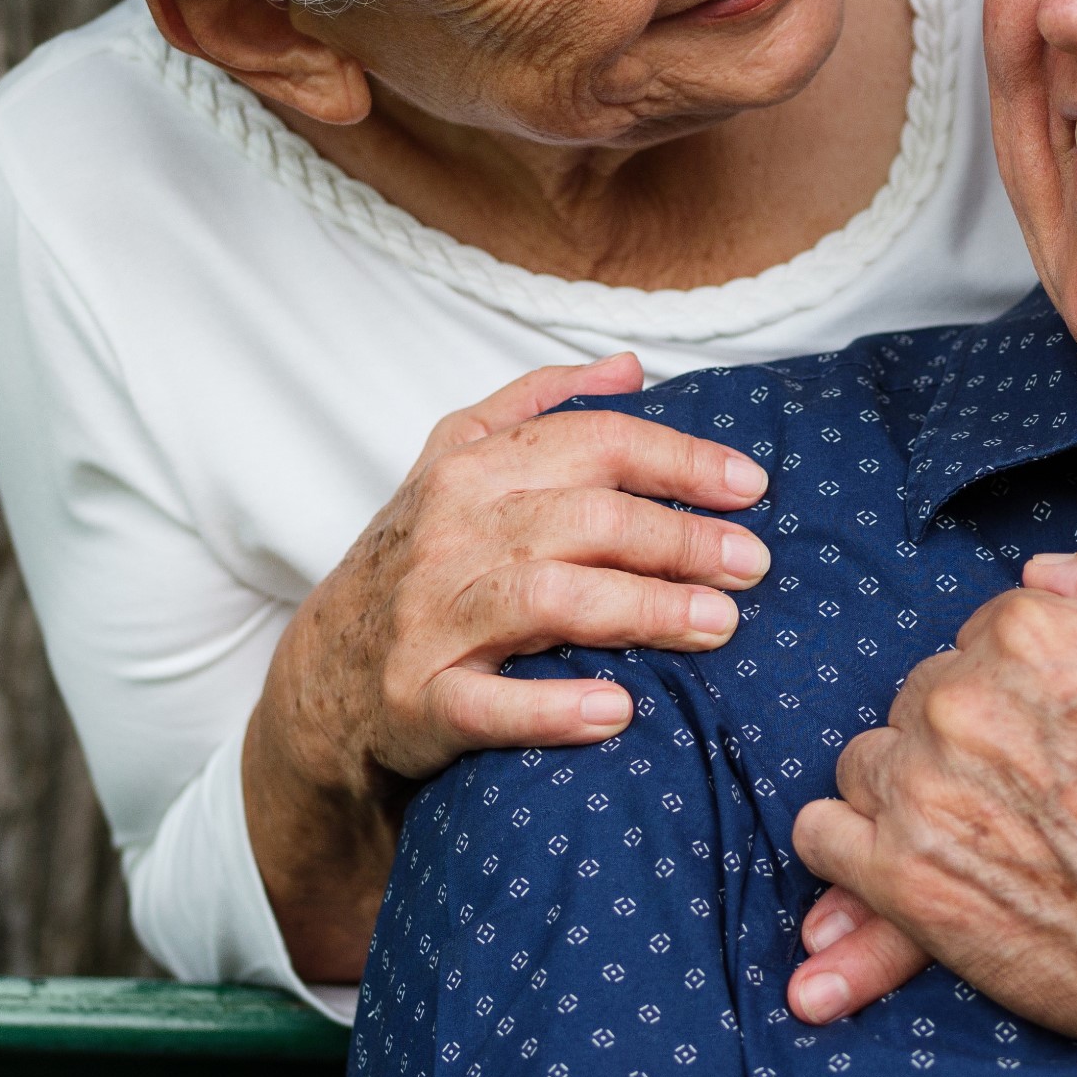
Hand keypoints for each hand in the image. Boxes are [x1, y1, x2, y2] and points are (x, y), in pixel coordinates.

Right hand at [266, 356, 769, 788]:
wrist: (325, 672)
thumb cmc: (418, 558)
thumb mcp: (458, 462)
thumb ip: (540, 405)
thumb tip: (632, 366)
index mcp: (472, 469)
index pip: (592, 442)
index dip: (678, 460)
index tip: (749, 487)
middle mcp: (451, 534)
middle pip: (584, 519)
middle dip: (679, 539)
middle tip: (752, 565)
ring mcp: (431, 617)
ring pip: (546, 599)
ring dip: (640, 610)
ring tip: (717, 625)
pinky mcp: (420, 698)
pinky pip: (488, 704)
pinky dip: (552, 707)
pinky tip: (618, 710)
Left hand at [785, 533, 1076, 1061]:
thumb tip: (1041, 575)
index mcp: (1034, 633)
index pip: (985, 635)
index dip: (1029, 688)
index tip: (1065, 737)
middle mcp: (965, 702)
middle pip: (926, 696)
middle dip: (969, 735)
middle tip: (1036, 794)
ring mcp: (926, 792)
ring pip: (872, 760)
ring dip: (913, 786)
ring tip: (987, 832)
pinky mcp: (906, 882)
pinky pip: (827, 837)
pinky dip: (860, 848)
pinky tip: (919, 862)